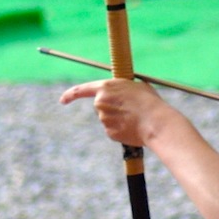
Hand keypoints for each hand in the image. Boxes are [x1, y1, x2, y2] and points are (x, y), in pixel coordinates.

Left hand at [58, 77, 172, 147]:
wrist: (156, 121)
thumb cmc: (150, 102)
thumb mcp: (136, 86)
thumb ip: (122, 89)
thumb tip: (122, 92)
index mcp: (105, 87)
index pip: (81, 90)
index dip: (70, 95)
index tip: (62, 100)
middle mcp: (100, 102)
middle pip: (100, 105)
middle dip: (111, 108)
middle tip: (129, 108)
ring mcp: (103, 119)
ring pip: (107, 119)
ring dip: (118, 118)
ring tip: (135, 117)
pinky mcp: (109, 133)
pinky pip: (113, 130)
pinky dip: (121, 129)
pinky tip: (133, 127)